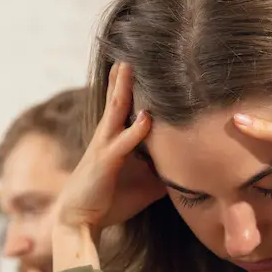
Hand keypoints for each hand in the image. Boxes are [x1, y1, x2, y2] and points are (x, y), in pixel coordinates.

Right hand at [54, 62, 166, 234]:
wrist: (79, 220)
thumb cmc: (110, 201)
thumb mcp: (144, 186)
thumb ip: (163, 172)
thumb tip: (191, 170)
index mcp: (114, 140)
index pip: (124, 107)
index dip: (130, 87)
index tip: (141, 65)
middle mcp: (107, 138)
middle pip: (117, 100)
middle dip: (123, 77)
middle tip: (130, 52)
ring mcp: (104, 147)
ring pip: (115, 112)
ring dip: (122, 89)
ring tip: (127, 66)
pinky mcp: (105, 163)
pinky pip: (122, 143)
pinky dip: (136, 130)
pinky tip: (146, 117)